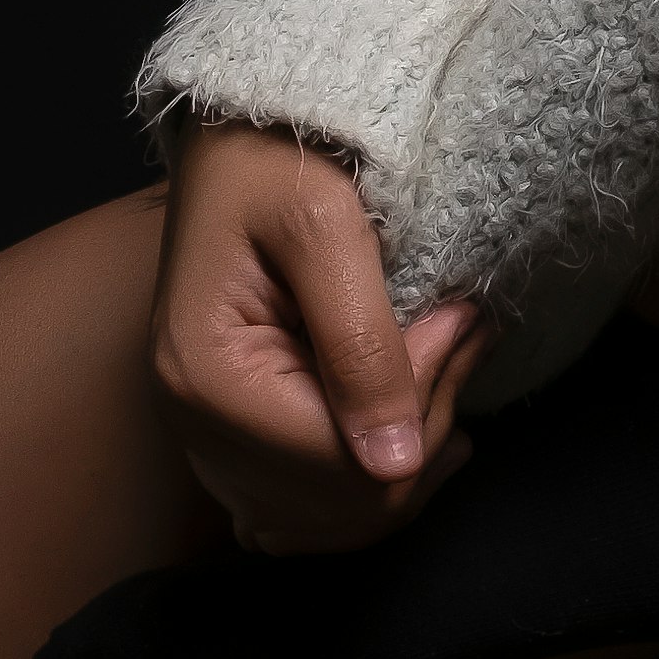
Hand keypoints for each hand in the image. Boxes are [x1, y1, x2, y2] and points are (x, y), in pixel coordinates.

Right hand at [150, 126, 486, 554]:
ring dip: (412, 459)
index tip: (460, 318)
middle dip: (427, 426)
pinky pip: (307, 511)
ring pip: (334, 519)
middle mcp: (192, 426)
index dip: (422, 402)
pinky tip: (409, 430)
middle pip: (342, 502)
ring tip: (448, 373)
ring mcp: (209, 440)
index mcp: (204, 378)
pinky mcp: (234, 437)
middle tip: (465, 334)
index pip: (340, 461)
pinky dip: (369, 485)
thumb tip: (394, 465)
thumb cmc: (277, 161)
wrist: (243, 139)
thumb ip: (363, 341)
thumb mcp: (327, 228)